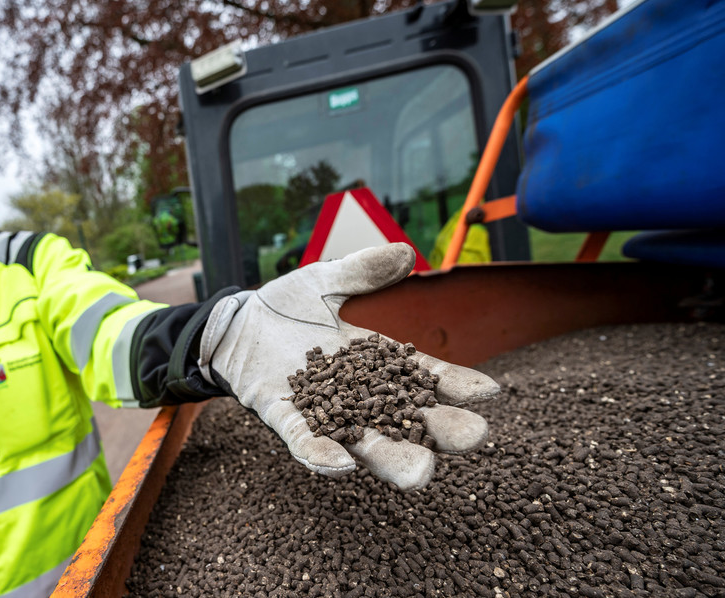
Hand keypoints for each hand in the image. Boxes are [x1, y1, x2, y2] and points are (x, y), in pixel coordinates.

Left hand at [198, 244, 498, 489]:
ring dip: (391, 458)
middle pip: (407, 420)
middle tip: (472, 437)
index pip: (424, 377)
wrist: (234, 323)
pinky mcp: (283, 417)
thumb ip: (362, 271)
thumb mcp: (324, 281)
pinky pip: (304, 442)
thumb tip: (405, 253)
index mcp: (376, 364)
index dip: (456, 385)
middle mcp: (358, 396)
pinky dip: (321, 454)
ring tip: (420, 472)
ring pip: (364, 443)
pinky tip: (342, 464)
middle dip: (439, 432)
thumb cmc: (284, 307)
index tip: (490, 393)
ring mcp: (322, 411)